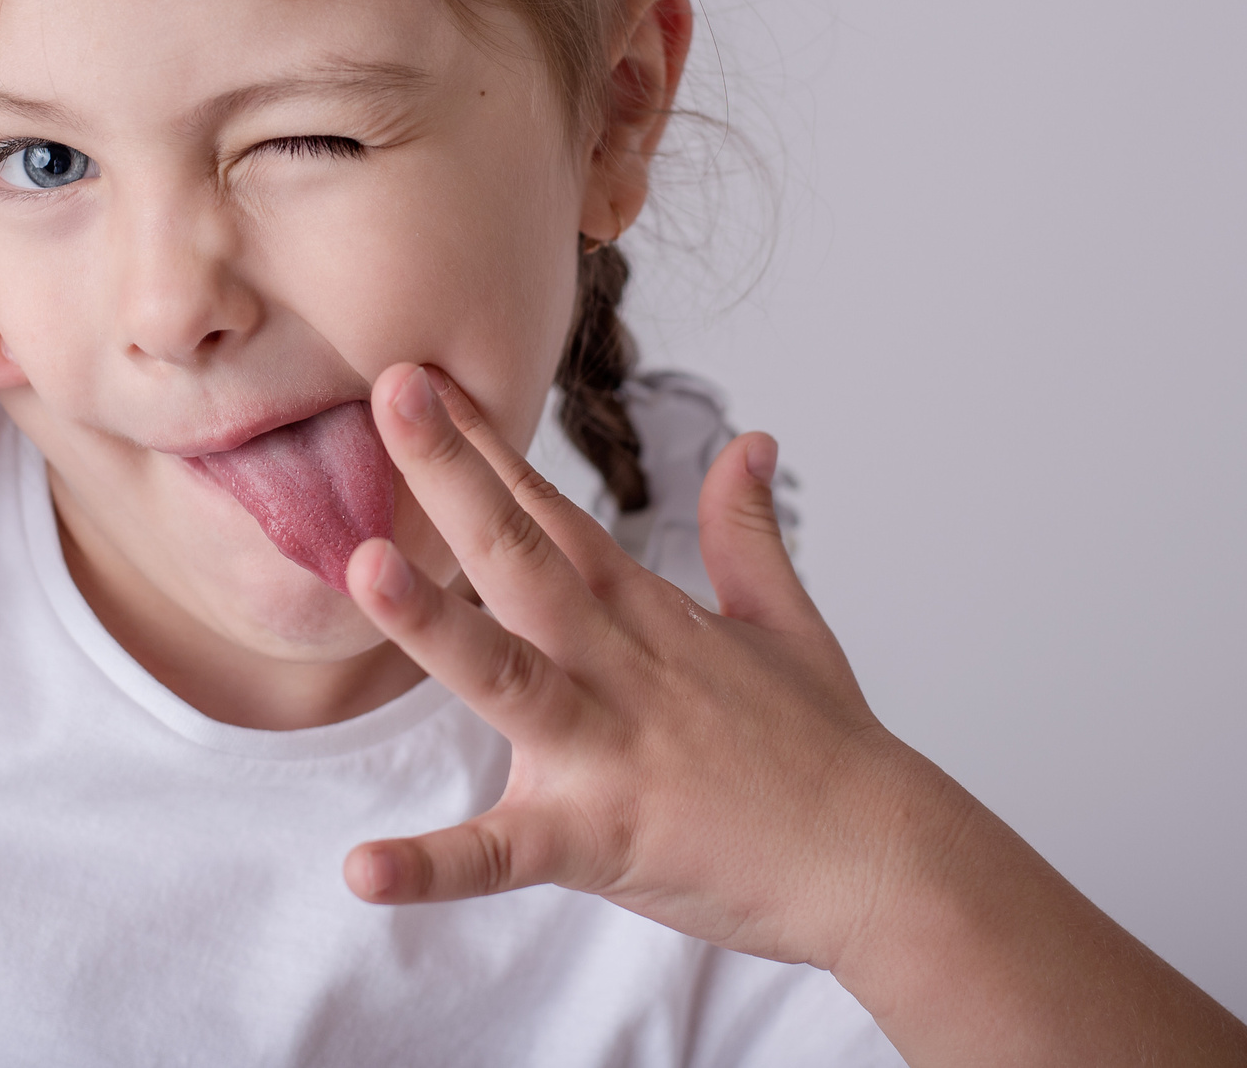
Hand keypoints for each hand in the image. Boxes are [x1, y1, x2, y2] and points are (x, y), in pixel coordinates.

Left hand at [342, 362, 1246, 1067]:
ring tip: (367, 569)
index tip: (418, 378)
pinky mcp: (603, 838)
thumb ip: (744, 530)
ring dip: (437, 625)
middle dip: (451, 476)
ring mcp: (608, 748)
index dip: (481, 445)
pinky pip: (504, 855)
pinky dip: (435, 866)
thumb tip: (752, 441)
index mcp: (645, 613)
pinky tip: (360, 868)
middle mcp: (617, 664)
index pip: (548, 511)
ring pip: (507, 676)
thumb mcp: (785, 621)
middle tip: (390, 393)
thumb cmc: (828, 750)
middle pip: (521, 557)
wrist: (886, 861)